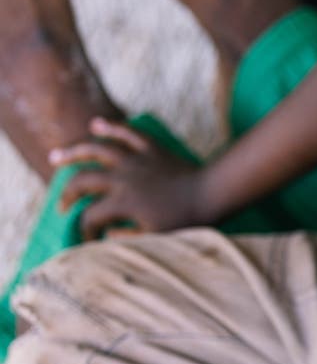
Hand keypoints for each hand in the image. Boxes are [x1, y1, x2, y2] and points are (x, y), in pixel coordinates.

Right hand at [49, 118, 213, 239]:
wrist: (213, 194)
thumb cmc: (188, 220)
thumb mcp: (158, 237)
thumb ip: (128, 237)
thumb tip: (106, 233)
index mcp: (123, 203)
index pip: (91, 216)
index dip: (84, 229)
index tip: (88, 239)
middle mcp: (123, 178)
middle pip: (83, 181)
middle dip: (68, 194)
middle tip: (62, 204)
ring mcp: (136, 160)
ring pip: (96, 150)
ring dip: (75, 152)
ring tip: (57, 156)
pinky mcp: (151, 149)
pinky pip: (127, 133)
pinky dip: (111, 127)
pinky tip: (96, 124)